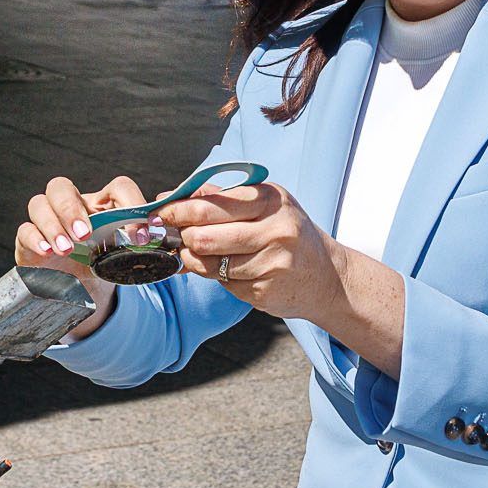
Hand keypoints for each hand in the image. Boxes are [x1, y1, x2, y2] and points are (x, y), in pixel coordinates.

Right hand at [15, 174, 144, 339]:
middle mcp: (72, 205)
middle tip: (86, 234)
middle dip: (72, 208)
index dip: (132, 203)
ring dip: (53, 224)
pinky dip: (35, 239)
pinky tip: (48, 252)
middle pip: (62, 186)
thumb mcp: (123, 255)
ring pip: (39, 203)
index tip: (142, 236)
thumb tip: (169, 254)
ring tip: (67, 248)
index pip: (117, 187)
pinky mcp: (28, 241)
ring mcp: (46, 221)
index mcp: (103, 204)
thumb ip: (139, 249)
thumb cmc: (103, 264)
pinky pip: (24, 230)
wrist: (78, 287)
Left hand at [168, 180, 403, 373]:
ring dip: (197, 260)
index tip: (160, 213)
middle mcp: (275, 229)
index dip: (178, 210)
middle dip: (184, 238)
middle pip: (206, 236)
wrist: (326, 276)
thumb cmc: (287, 234)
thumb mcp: (264, 205)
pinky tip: (229, 270)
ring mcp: (272, 263)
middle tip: (177, 237)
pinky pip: (224, 284)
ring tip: (200, 254)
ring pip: (210, 263)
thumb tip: (170, 196)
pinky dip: (218, 277)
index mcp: (270, 200)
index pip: (211, 205)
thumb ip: (220, 198)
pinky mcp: (265, 290)